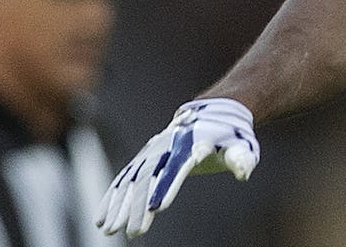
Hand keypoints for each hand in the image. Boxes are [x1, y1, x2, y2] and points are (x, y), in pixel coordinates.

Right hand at [96, 98, 258, 236]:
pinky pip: (125, 178)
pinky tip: (102, 218)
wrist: (213, 112)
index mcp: (193, 143)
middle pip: (150, 176)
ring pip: (131, 178)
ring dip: (119, 204)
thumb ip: (241, 158)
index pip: (177, 167)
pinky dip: (112, 197)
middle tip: (133, 233)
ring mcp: (154, 150)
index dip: (166, 186)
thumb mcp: (242, 145)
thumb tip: (243, 172)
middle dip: (139, 205)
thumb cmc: (231, 136)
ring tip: (109, 229)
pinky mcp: (146, 157)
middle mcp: (168, 146)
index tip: (156, 208)